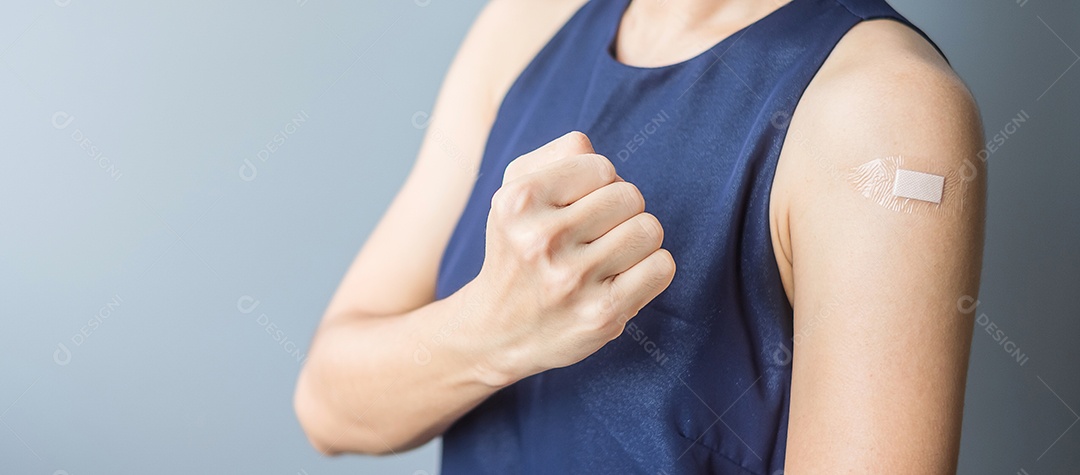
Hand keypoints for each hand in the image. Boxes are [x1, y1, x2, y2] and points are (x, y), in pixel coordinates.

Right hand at [467, 131, 675, 385]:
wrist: (498, 332)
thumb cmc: (518, 250)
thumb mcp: (515, 193)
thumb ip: (557, 155)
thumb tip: (593, 148)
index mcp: (518, 201)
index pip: (601, 167)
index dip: (599, 185)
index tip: (578, 209)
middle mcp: (541, 240)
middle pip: (629, 196)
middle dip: (620, 212)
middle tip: (593, 237)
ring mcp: (572, 281)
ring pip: (649, 229)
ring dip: (637, 241)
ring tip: (607, 258)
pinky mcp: (602, 315)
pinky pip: (662, 266)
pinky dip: (651, 269)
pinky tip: (621, 279)